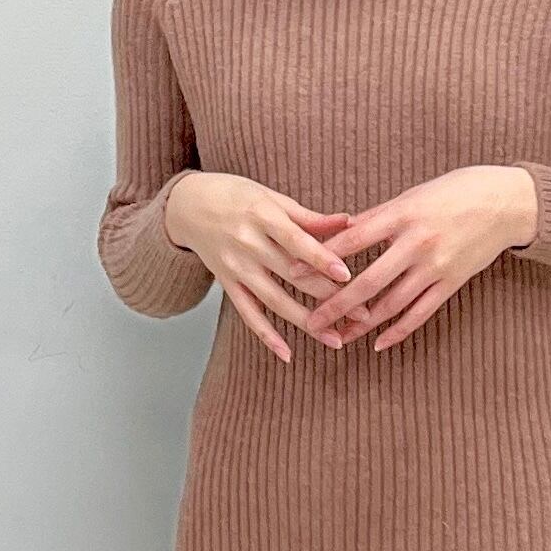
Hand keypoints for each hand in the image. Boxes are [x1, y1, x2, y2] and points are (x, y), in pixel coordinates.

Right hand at [166, 173, 357, 363]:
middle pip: (291, 274)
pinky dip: (267, 336)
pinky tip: (288, 354)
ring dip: (306, 323)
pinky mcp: (226, 284)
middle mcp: (247, 243)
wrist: (188, 205)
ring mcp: (236, 267)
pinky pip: (248, 314)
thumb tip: (350, 221)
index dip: (321, 259)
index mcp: (262, 215)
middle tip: (362, 314)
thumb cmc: (237, 196)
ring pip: (274, 300)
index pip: (296, 241)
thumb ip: (309, 217)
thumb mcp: (271, 198)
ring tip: (336, 339)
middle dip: (328, 296)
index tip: (347, 276)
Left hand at [302, 166, 538, 351]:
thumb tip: (340, 233)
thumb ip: (378, 217)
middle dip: (336, 304)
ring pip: (392, 304)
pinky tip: (378, 343)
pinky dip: (398, 331)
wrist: (506, 202)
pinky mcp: (452, 283)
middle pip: (368, 281)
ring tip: (338, 337)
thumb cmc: (455, 191)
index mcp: (403, 215)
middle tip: (311, 322)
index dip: (321, 259)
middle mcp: (418, 243)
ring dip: (362, 324)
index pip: (352, 241)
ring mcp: (436, 267)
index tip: (292, 273)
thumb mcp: (413, 195)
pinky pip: (420, 313)